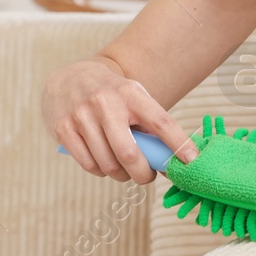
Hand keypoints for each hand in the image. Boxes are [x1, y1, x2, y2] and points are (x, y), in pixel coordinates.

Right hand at [42, 56, 197, 183]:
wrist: (71, 79)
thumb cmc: (112, 96)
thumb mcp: (134, 99)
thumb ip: (151, 128)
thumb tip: (172, 164)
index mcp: (131, 93)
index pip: (160, 121)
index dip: (178, 143)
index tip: (192, 161)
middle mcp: (106, 102)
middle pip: (129, 153)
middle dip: (142, 174)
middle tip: (146, 176)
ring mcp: (82, 116)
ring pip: (107, 164)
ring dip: (120, 175)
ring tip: (123, 168)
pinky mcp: (63, 129)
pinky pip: (88, 164)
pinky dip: (100, 171)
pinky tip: (103, 163)